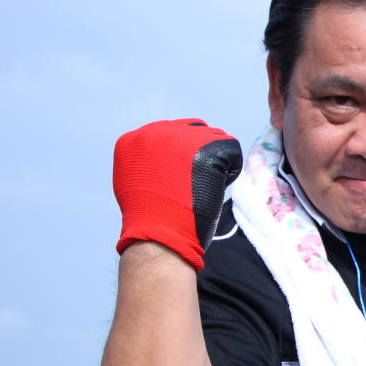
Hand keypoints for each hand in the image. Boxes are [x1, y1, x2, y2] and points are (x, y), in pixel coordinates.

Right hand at [113, 119, 243, 270]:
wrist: (159, 235)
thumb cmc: (150, 219)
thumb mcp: (134, 182)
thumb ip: (146, 161)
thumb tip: (166, 155)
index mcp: (133, 140)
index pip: (169, 134)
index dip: (182, 157)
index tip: (179, 180)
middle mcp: (154, 132)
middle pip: (194, 130)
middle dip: (201, 153)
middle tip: (197, 183)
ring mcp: (180, 137)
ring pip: (214, 137)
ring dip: (217, 161)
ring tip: (204, 187)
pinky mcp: (206, 147)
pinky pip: (232, 150)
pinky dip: (231, 170)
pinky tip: (216, 187)